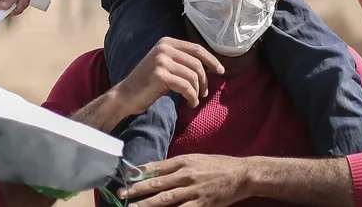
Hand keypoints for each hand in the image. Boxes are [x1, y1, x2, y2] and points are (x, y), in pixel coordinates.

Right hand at [112, 38, 224, 114]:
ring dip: (197, 91)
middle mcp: (164, 48)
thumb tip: (209, 67)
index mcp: (167, 42)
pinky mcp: (160, 75)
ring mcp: (161, 60)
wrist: (125, 95)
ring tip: (195, 100)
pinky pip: (186, 87)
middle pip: (197, 63)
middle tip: (204, 93)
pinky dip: (192, 97)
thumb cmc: (147, 84)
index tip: (221, 71)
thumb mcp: (165, 65)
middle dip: (205, 80)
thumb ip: (182, 61)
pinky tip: (190, 103)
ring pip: (193, 76)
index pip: (197, 49)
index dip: (211, 60)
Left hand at [118, 155, 248, 206]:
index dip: (139, 173)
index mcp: (183, 161)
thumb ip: (177, 166)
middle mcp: (185, 174)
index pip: (156, 167)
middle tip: (120, 195)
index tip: (125, 177)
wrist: (241, 174)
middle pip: (156, 183)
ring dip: (146, 205)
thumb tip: (156, 171)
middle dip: (136, 190)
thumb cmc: (218, 166)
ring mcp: (193, 190)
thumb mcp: (196, 159)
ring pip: (164, 199)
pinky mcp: (201, 204)